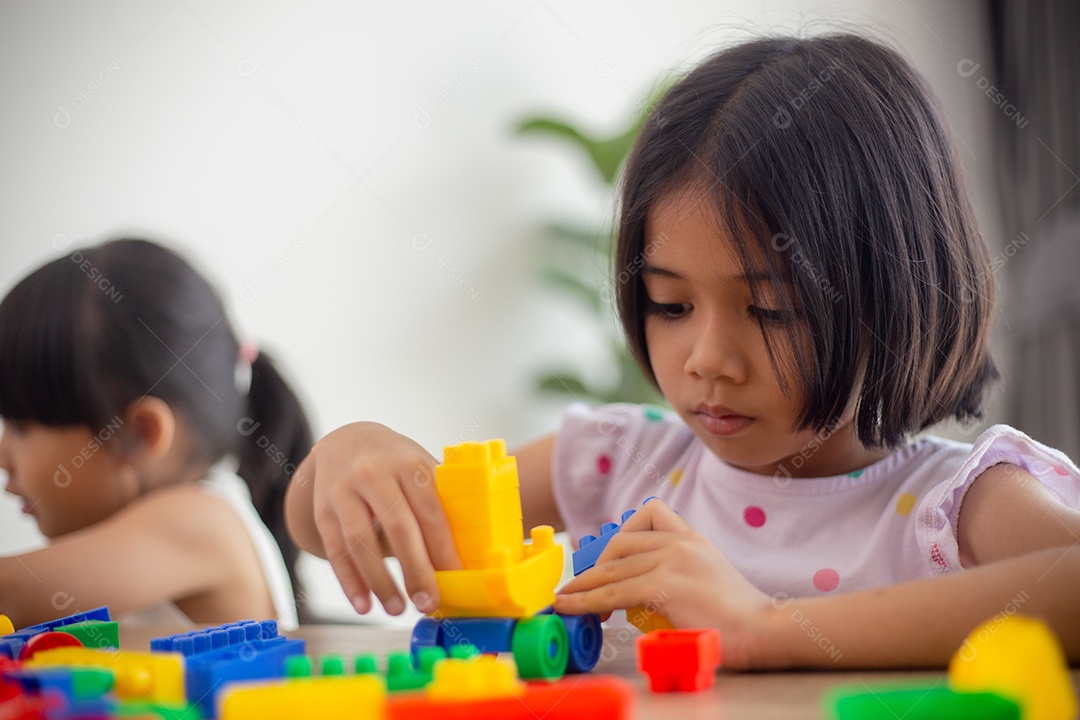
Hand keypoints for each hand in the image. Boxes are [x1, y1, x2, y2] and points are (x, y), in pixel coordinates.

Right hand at [306, 422, 459, 615]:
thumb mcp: (420, 466)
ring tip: (397, 609)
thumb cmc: (396, 463)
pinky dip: (349, 581)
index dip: (442, 548)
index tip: (455, 577)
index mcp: (408, 464)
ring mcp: (343, 490)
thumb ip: (443, 497)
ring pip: (360, 542)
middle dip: (415, 570)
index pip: (429, 510)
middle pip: (397, 527)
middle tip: (428, 602)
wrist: (346, 441)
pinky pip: (335, 549)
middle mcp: (374, 473)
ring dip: (380, 581)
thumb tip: (478, 546)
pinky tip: (364, 605)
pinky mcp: (323, 509)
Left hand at [553, 499, 772, 667]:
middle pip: (621, 543)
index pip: (649, 514)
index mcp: (692, 537)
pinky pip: (612, 592)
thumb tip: (639, 592)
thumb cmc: (738, 618)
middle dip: (594, 566)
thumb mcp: (706, 580)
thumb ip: (678, 574)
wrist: (765, 630)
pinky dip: (586, 602)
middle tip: (580, 588)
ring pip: (612, 569)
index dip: (622, 535)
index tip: (608, 560)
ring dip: (583, 587)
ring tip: (565, 601)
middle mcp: (681, 542)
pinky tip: (573, 609)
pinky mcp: (664, 585)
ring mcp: (672, 560)